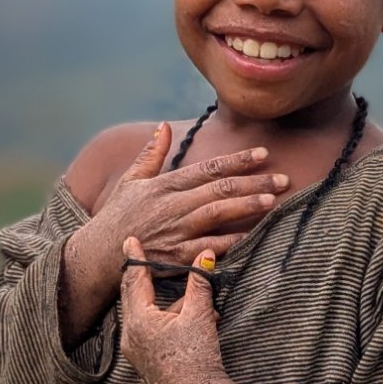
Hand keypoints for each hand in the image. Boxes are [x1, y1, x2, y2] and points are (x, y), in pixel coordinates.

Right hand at [60, 124, 288, 346]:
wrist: (98, 253)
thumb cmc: (117, 215)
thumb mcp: (132, 180)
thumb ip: (151, 153)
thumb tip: (164, 127)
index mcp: (166, 185)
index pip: (209, 167)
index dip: (238, 160)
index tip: (263, 153)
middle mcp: (173, 205)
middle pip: (220, 189)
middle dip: (254, 182)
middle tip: (284, 178)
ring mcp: (176, 231)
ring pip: (218, 214)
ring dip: (247, 206)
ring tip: (272, 200)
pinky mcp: (176, 256)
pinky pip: (209, 248)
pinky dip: (231, 241)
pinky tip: (252, 235)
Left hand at [118, 236, 261, 383]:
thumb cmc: (196, 357)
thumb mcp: (200, 315)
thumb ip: (200, 283)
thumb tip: (206, 256)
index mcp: (139, 320)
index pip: (134, 280)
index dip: (135, 258)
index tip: (130, 240)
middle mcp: (131, 336)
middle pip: (134, 297)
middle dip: (143, 278)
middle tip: (141, 257)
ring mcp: (137, 351)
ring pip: (147, 315)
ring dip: (167, 304)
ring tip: (193, 299)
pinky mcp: (148, 362)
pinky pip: (152, 331)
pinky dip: (168, 321)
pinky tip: (195, 321)